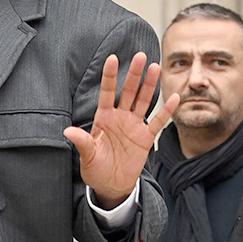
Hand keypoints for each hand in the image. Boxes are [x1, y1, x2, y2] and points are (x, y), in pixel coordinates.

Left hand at [64, 52, 178, 207]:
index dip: (109, 76)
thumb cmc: (95, 169)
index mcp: (103, 118)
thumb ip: (82, 142)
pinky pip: (158, 121)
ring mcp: (134, 126)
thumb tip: (67, 132)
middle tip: (140, 56)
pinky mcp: (146, 138)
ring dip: (149, 85)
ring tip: (155, 67)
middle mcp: (119, 118)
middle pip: (128, 91)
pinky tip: (175, 98)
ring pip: (143, 101)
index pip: (106, 92)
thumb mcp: (87, 156)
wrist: (111, 185)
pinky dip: (167, 110)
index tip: (112, 58)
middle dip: (133, 74)